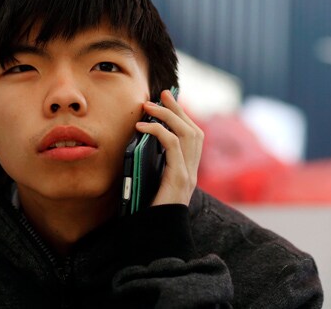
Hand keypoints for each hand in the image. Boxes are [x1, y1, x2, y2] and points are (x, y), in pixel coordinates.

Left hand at [135, 89, 203, 206]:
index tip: (169, 101)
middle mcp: (193, 171)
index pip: (193, 137)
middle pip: (194, 130)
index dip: (183, 117)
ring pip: (188, 133)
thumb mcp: (150, 184)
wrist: (156, 237)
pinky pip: (172, 145)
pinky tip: (143, 126)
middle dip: (178, 109)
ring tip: (150, 105)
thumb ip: (151, 166)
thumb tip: (136, 142)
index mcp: (187, 171)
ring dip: (169, 115)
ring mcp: (189, 174)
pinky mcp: (180, 178)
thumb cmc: (149, 213)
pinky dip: (159, 131)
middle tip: (163, 93)